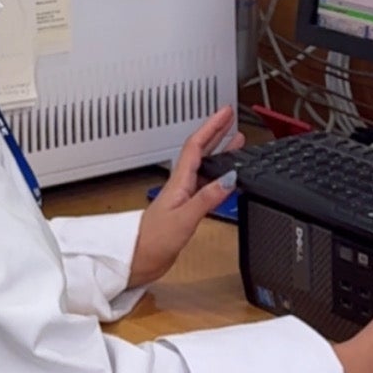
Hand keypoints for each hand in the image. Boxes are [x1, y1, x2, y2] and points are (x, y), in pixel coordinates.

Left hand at [128, 109, 243, 290]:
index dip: (212, 126)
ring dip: (219, 151)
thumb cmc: (152, 240)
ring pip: (205, 166)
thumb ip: (207, 198)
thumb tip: (229, 179)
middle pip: (201, 151)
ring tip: (235, 141)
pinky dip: (218, 176)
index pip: (197, 145)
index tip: (225, 113)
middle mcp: (181, 185)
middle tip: (230, 118)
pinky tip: (226, 178)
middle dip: (216, 132)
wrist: (137, 259)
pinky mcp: (186, 210)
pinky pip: (206, 184)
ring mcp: (183, 196)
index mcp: (179, 182)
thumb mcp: (184, 218)